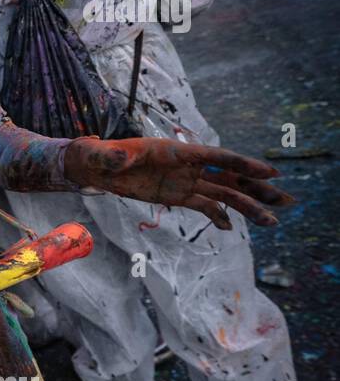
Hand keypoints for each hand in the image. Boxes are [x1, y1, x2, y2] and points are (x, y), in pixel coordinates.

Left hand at [64, 137, 292, 228]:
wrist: (95, 167)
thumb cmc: (99, 156)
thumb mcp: (103, 155)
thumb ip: (114, 157)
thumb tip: (118, 159)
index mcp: (177, 152)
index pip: (217, 157)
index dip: (243, 164)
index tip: (269, 171)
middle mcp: (187, 166)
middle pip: (229, 177)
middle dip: (257, 188)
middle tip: (285, 201)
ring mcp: (185, 181)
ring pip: (223, 194)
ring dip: (247, 206)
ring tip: (271, 222)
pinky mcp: (177, 195)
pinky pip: (204, 206)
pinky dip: (218, 216)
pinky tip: (231, 228)